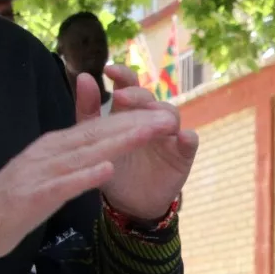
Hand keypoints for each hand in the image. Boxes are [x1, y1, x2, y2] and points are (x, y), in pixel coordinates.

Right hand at [0, 109, 180, 261]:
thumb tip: (92, 157)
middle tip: (168, 115)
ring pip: (86, 153)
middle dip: (135, 124)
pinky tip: (109, 169)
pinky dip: (86, 176)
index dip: (129, 121)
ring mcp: (40, 173)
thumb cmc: (5, 205)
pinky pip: (64, 185)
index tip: (159, 115)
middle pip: (98, 134)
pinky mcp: (33, 196)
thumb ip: (66, 164)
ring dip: (120, 141)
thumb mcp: (43, 177)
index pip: (96, 130)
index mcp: (51, 148)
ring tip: (150, 131)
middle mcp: (48, 153)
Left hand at [83, 64, 198, 221]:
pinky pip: (190, 143)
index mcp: (129, 112)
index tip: (108, 71)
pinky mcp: (182, 155)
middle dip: (137, 96)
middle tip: (122, 97)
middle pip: (149, 98)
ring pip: (171, 115)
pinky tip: (184, 137)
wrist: (128, 202)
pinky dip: (188, 139)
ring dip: (162, 113)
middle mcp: (151, 119)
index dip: (122, 75)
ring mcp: (169, 136)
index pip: (129, 86)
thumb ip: (88, 110)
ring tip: (153, 117)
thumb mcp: (95, 140)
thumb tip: (83, 76)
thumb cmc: (113, 165)